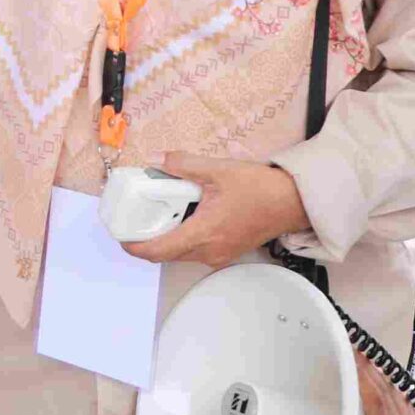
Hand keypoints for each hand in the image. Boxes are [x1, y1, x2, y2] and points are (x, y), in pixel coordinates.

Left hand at [121, 152, 310, 267]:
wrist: (292, 202)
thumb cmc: (260, 188)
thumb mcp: (218, 170)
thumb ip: (183, 164)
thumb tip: (157, 159)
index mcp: (203, 233)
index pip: (158, 251)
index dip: (135, 246)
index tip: (122, 235)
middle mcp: (209, 251)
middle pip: (166, 254)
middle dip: (147, 239)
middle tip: (136, 217)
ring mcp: (219, 255)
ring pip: (181, 253)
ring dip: (166, 237)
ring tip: (158, 212)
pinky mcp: (227, 251)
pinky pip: (196, 250)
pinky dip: (183, 237)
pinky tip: (183, 215)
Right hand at [333, 354, 414, 414]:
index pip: (372, 394)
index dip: (359, 372)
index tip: (347, 353)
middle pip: (381, 385)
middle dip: (365, 363)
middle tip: (350, 345)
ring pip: (393, 389)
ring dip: (379, 371)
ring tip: (366, 356)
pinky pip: (403, 399)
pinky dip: (394, 385)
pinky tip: (391, 381)